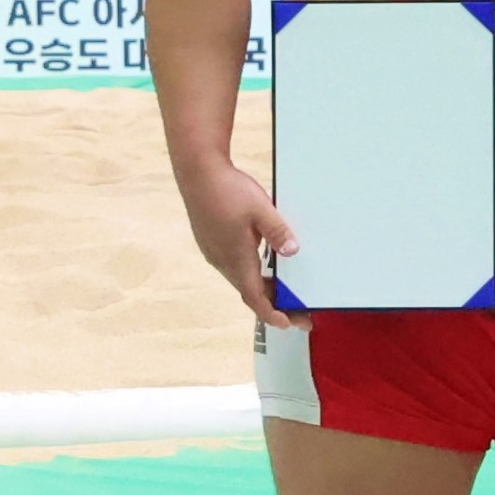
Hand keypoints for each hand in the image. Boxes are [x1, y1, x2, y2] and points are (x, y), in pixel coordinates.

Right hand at [177, 160, 302, 327]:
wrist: (197, 171)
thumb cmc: (226, 189)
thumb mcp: (261, 210)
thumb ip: (278, 233)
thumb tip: (293, 251)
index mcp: (236, 259)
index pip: (255, 298)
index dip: (273, 315)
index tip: (289, 324)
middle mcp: (223, 260)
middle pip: (250, 291)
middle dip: (274, 302)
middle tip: (297, 308)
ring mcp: (215, 251)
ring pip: (241, 278)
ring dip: (262, 286)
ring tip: (284, 287)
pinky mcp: (212, 241)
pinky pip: (234, 265)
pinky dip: (251, 271)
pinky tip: (263, 261)